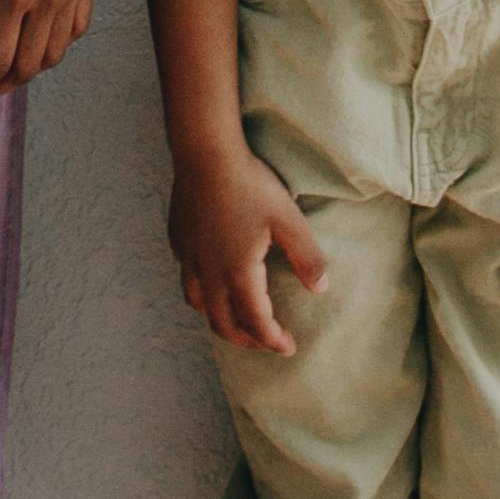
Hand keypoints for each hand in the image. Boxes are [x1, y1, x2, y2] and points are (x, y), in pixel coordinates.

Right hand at [167, 134, 329, 354]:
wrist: (204, 151)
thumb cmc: (249, 183)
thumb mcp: (288, 219)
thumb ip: (307, 257)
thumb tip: (321, 289)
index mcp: (237, 274)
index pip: (256, 323)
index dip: (274, 341)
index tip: (289, 347)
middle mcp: (208, 274)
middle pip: (224, 324)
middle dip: (247, 340)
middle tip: (266, 342)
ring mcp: (188, 257)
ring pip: (199, 305)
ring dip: (220, 320)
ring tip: (236, 318)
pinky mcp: (178, 239)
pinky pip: (187, 279)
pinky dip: (202, 291)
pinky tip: (211, 278)